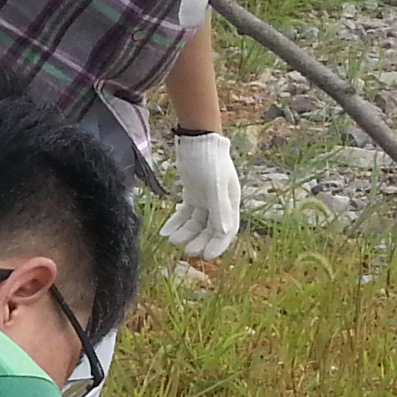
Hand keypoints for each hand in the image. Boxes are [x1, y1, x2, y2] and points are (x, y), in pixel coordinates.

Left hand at [161, 130, 240, 258]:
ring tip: (171, 239)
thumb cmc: (210, 160)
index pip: (227, 230)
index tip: (206, 257)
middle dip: (198, 241)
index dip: (218, 245)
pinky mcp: (193, 193)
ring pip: (195, 223)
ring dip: (184, 233)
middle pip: (210, 229)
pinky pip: (185, 213)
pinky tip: (166, 230)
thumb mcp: (216, 185)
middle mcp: (220, 203)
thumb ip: (220, 209)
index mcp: (230, 202)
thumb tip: (224, 232)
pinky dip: (176, 222)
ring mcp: (206, 198)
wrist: (197, 139)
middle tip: (185, 251)